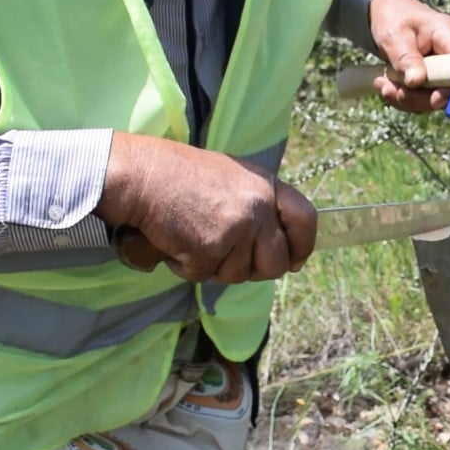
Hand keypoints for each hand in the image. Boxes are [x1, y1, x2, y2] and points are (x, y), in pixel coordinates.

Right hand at [96, 132, 316, 283]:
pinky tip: (177, 240)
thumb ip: (259, 207)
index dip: (302, 246)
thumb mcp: (233, 179)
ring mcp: (237, 228)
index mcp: (266, 185)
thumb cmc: (181, 176)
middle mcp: (258, 206)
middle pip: (275, 263)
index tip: (294, 261)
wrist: (143, 175)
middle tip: (226, 257)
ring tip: (194, 236)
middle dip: (253, 269)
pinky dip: (187, 266)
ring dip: (214, 266)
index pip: (306, 219)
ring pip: (238, 274)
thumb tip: (283, 251)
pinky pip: (205, 275)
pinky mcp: (211, 248)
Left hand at [367, 0, 449, 112]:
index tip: (436, 97)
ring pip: (434, 98)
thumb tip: (416, 81)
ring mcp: (444, 69)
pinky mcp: (433, 80)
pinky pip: (423, 98)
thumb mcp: (394, 36)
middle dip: (420, 98)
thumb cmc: (393, 17)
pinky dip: (403, 97)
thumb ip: (406, 58)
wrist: (385, 12)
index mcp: (449, 35)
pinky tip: (386, 85)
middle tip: (391, 91)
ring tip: (383, 84)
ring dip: (407, 98)